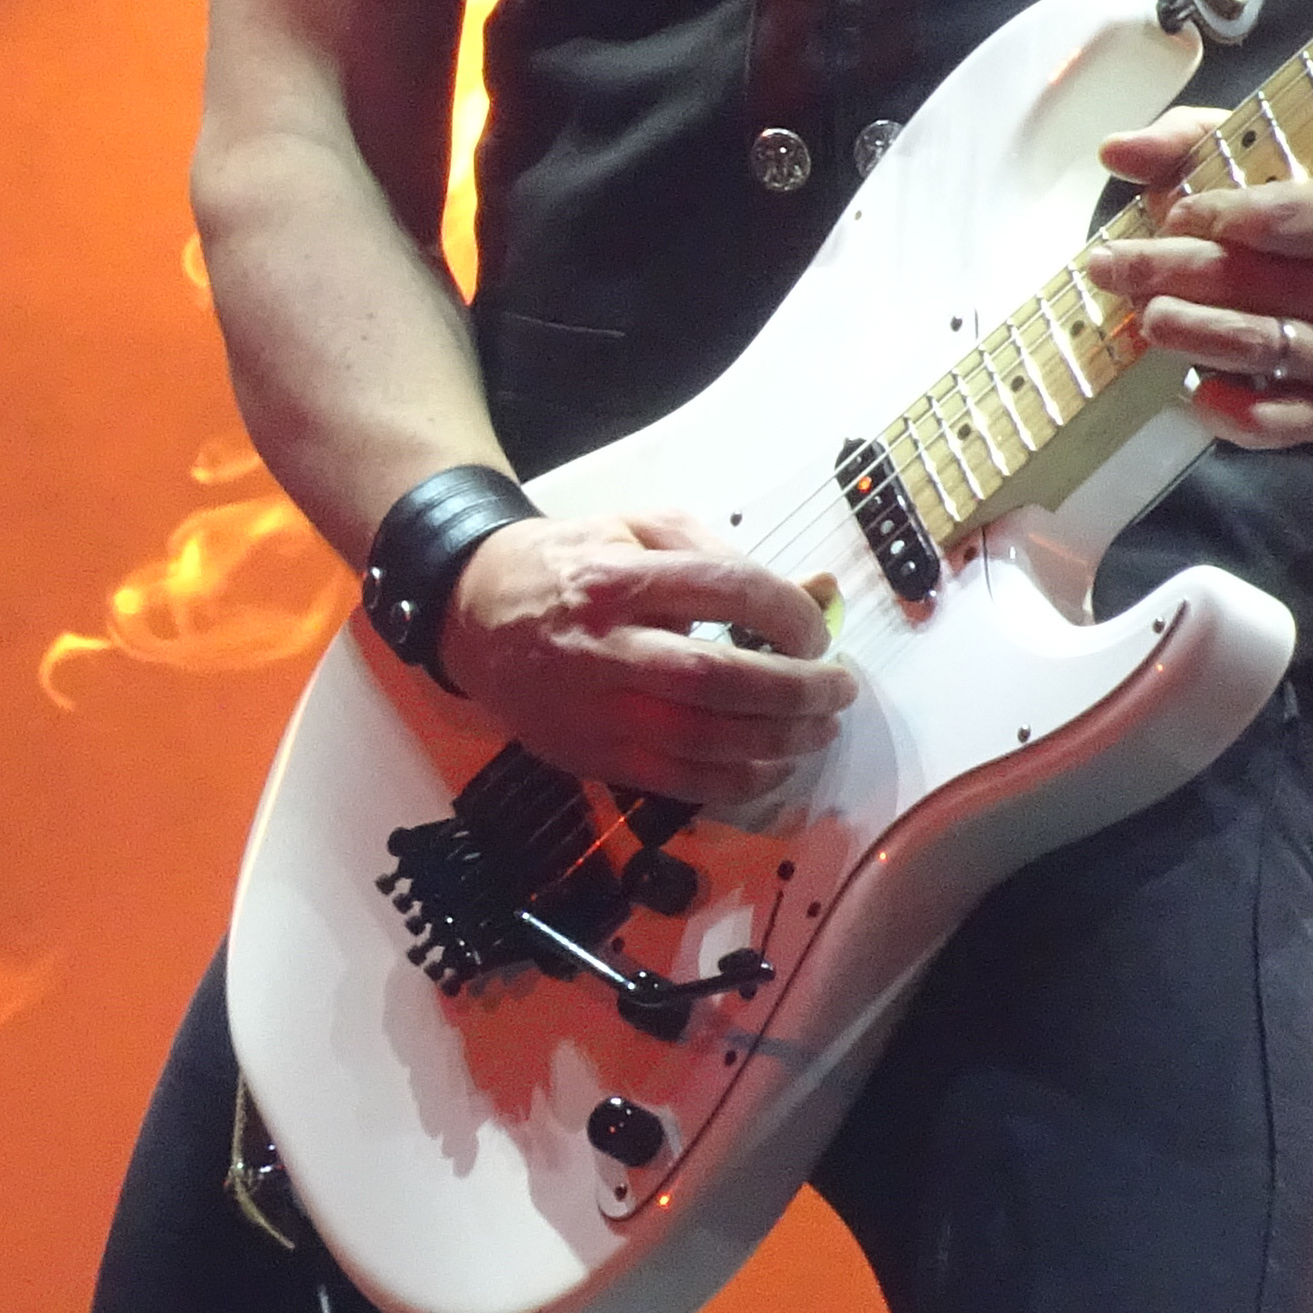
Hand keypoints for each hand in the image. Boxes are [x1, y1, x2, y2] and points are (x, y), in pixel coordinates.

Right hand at [444, 510, 855, 812]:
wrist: (473, 613)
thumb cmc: (571, 562)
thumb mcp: (640, 529)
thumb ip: (726, 556)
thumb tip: (818, 593)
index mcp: (618, 578)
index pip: (726, 593)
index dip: (789, 614)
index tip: (818, 629)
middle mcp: (603, 648)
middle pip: (717, 680)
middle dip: (796, 690)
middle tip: (839, 688)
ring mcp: (592, 711)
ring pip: (701, 742)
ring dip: (779, 742)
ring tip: (820, 730)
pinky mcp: (588, 756)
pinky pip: (677, 783)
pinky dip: (738, 782)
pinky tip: (774, 766)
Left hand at [1082, 111, 1312, 443]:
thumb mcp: (1310, 171)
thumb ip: (1205, 144)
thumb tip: (1115, 151)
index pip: (1291, 215)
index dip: (1223, 213)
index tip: (1173, 213)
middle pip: (1258, 283)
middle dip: (1171, 272)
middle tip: (1110, 265)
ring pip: (1261, 348)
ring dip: (1191, 333)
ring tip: (1145, 317)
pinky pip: (1275, 423)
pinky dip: (1227, 410)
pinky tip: (1192, 389)